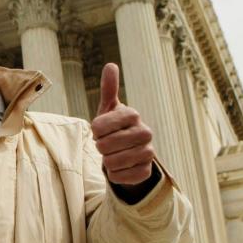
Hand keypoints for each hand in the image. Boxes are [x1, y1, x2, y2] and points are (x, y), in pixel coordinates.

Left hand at [91, 63, 154, 185]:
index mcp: (133, 115)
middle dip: (100, 147)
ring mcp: (148, 153)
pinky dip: (114, 174)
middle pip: (104, 146)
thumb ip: (109, 89)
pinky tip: (121, 167)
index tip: (101, 129)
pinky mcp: (146, 171)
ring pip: (111, 162)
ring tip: (114, 154)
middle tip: (108, 144)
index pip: (98, 127)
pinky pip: (119, 176)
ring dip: (107, 161)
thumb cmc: (114, 127)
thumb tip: (111, 65)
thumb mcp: (109, 109)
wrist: (129, 151)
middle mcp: (145, 132)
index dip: (94, 131)